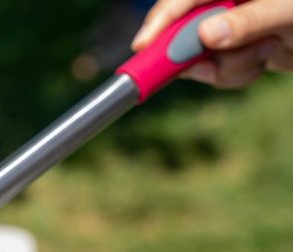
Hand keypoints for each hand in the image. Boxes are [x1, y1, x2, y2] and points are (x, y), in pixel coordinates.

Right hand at [132, 0, 292, 87]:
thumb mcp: (289, 9)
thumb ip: (249, 19)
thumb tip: (207, 35)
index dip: (162, 20)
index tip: (144, 47)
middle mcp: (230, 1)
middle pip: (185, 28)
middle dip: (197, 52)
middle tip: (204, 66)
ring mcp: (235, 25)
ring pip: (203, 55)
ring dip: (229, 65)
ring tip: (264, 54)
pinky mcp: (243, 47)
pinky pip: (223, 69)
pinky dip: (239, 73)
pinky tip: (268, 58)